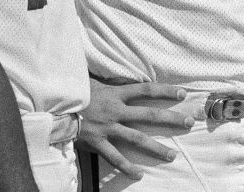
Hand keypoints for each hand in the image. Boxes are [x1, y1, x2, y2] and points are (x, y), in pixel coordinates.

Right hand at [77, 79, 194, 179]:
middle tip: (189, 123)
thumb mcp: (92, 80)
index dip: (165, 91)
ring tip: (172, 155)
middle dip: (171, 119)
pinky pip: (115, 157)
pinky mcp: (98, 142)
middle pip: (150, 115)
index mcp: (117, 94)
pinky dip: (127, 167)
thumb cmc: (74, 92)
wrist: (55, 108)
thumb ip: (108, 80)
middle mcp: (116, 110)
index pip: (146, 90)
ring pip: (137, 139)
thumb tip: (113, 69)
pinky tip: (140, 174)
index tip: (182, 94)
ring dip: (156, 148)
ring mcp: (108, 128)